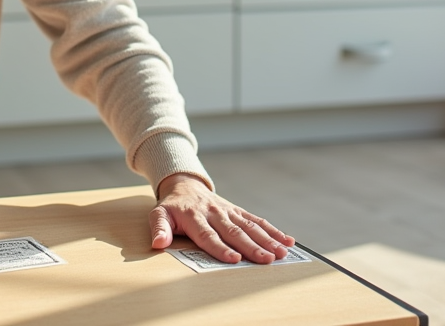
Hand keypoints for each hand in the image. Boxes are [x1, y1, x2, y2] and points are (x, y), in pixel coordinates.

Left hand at [150, 173, 294, 263]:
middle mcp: (214, 213)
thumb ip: (158, 228)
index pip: (208, 235)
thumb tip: (157, 243)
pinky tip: (287, 240)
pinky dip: (273, 230)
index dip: (220, 248)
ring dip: (266, 240)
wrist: (184, 184)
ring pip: (249, 226)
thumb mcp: (158, 214)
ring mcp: (228, 211)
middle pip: (234, 232)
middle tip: (266, 260)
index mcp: (194, 217)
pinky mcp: (238, 211)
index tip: (233, 259)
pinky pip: (257, 220)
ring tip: (280, 253)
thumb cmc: (172, 206)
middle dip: (251, 247)